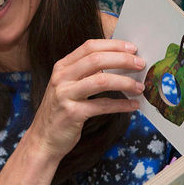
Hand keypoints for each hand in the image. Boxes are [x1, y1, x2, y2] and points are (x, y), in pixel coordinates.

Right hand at [27, 39, 143, 158]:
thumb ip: (85, 73)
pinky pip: (102, 105)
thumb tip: (118, 63)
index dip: (113, 45)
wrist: (43, 139)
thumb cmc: (60, 111)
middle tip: (140, 64)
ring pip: (101, 80)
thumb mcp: (67, 86)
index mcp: (61, 67)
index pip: (89, 47)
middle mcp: (61, 77)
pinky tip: (133, 105)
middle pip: (96, 60)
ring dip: (125, 82)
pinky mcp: (72, 113)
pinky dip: (121, 105)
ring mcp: (65, 95)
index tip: (132, 48)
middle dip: (123, 60)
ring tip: (139, 87)